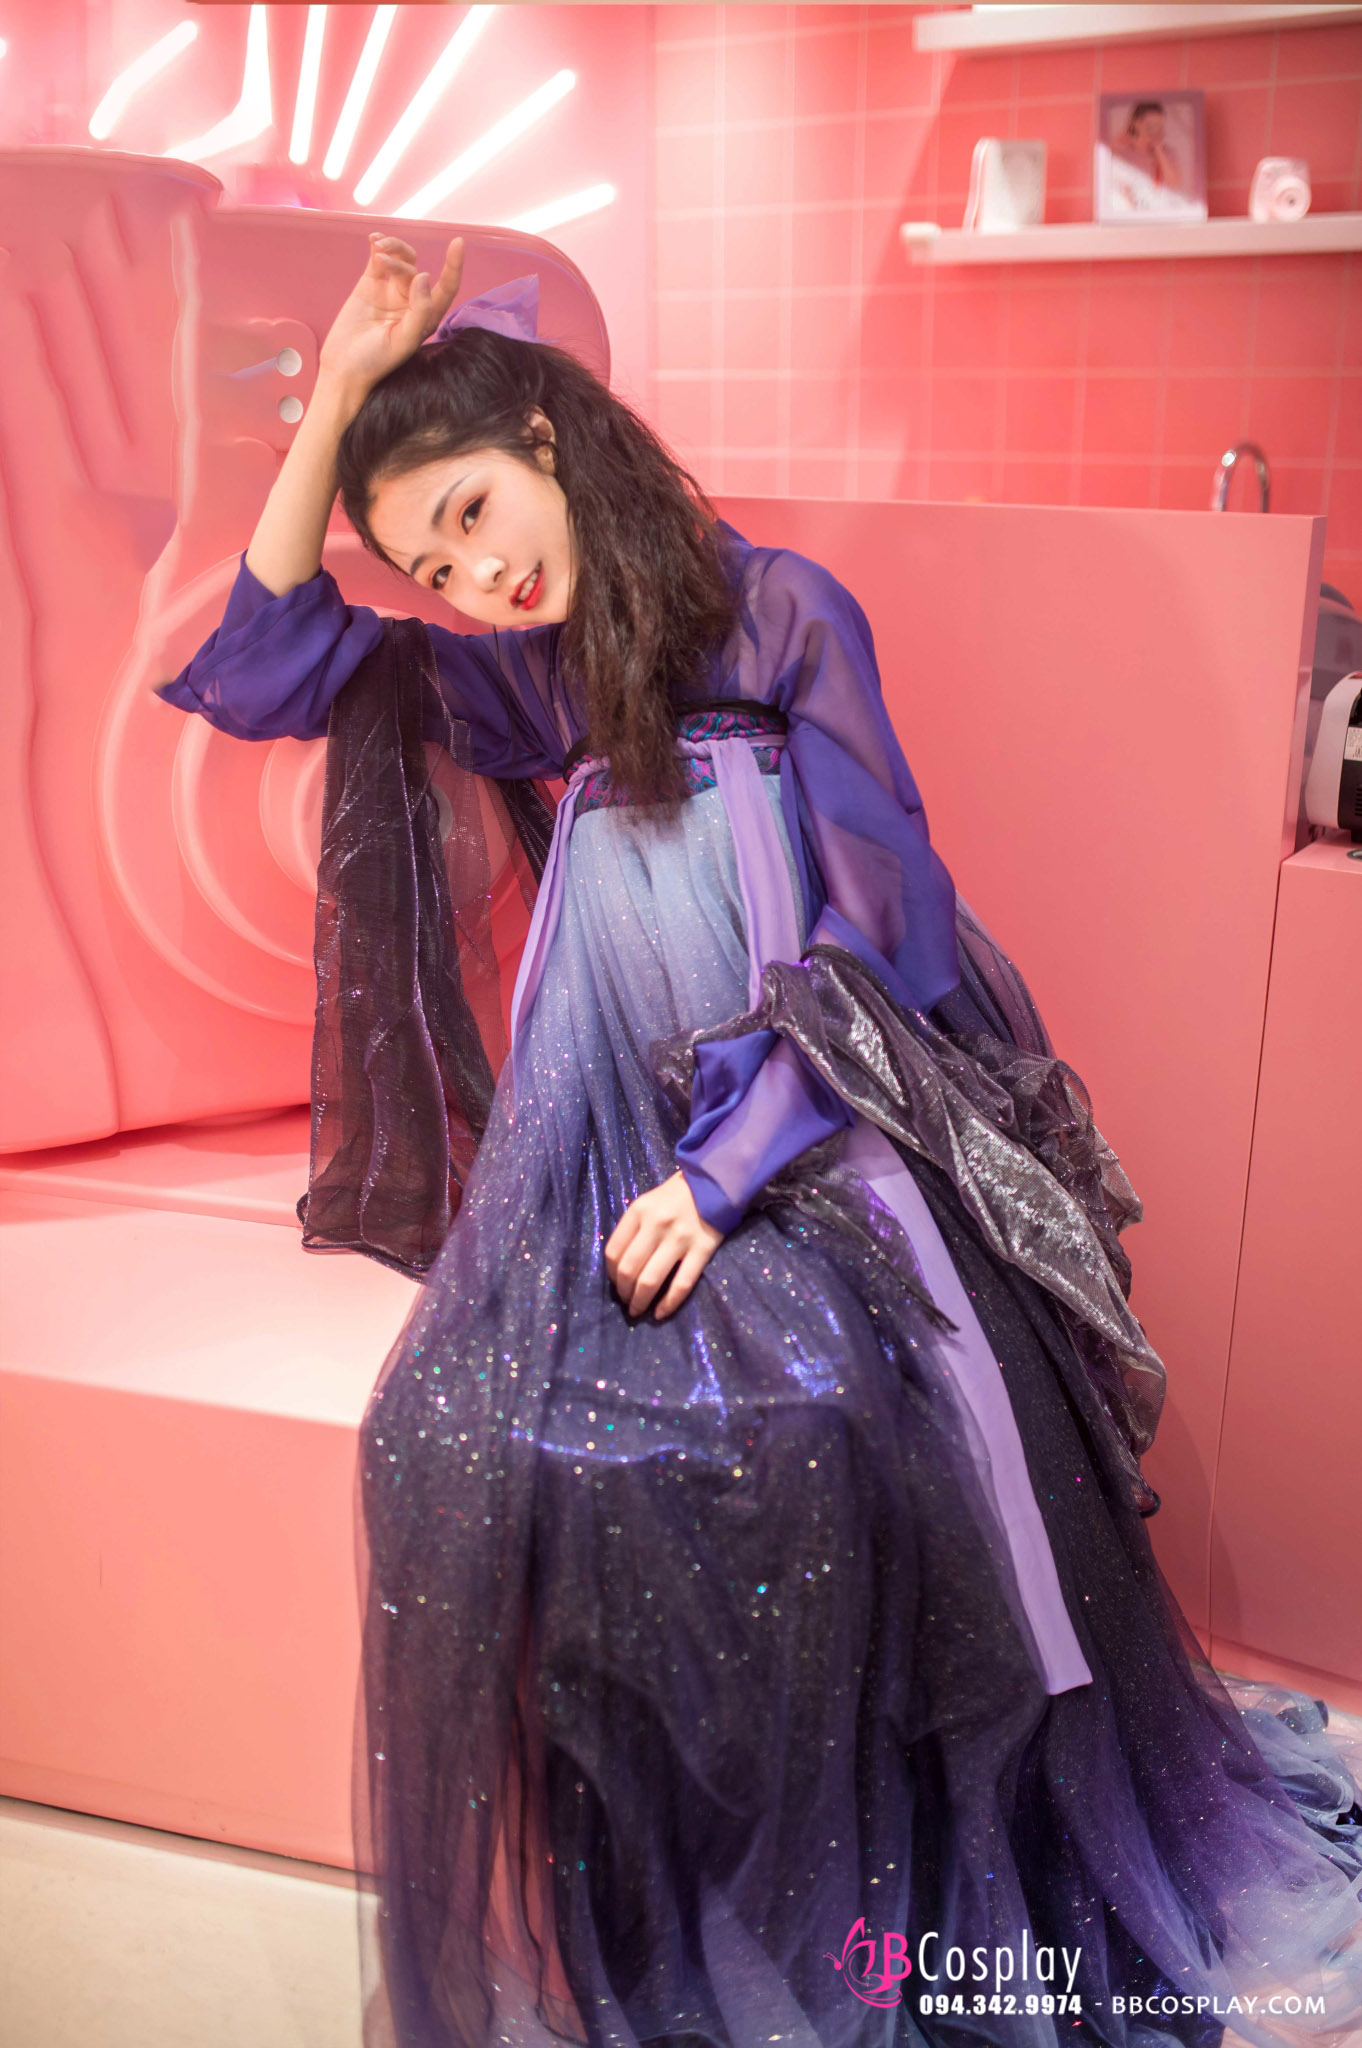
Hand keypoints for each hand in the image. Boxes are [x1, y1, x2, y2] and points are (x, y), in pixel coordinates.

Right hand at [317, 232, 464, 396]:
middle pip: (416, 269)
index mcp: (426, 318)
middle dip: (402, 259)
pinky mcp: (370, 285)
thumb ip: (419, 310)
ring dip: (393, 248)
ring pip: (400, 260)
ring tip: (378, 248)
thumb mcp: (404, 340)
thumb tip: (424, 275)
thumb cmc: (376, 361)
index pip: (446, 288)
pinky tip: (374, 239)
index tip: (458, 243)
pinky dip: (378, 247)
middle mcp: (411, 302)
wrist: (344, 367)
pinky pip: (379, 260)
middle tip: (383, 261)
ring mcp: (391, 292)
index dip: (453, 266)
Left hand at [604, 1171, 722, 1320]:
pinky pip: (682, 1283)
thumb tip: (618, 1268)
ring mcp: (680, 1238)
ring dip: (640, 1301)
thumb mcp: (646, 1203)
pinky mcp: (702, 1249)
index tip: (617, 1284)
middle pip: (628, 1269)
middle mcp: (656, 1224)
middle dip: (624, 1293)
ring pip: (651, 1279)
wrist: (713, 1184)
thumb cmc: (674, 1197)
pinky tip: (661, 1313)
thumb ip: (632, 1230)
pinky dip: (669, 1303)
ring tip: (638, 1311)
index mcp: (638, 1211)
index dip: (611, 1275)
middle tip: (626, 1303)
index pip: (613, 1251)